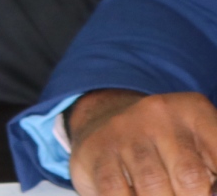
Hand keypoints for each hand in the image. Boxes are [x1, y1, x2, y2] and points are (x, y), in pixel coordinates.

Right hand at [69, 89, 216, 195]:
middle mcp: (157, 114)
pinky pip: (116, 192)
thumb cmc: (166, 143)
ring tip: (162, 193)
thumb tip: (213, 192)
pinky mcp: (94, 150)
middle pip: (190, 178)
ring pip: (153, 188)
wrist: (104, 116)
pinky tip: (134, 193)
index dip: (216, 187)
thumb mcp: (200, 144)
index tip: (209, 191)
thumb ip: (214, 169)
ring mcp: (122, 130)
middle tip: (182, 194)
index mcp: (193, 111)